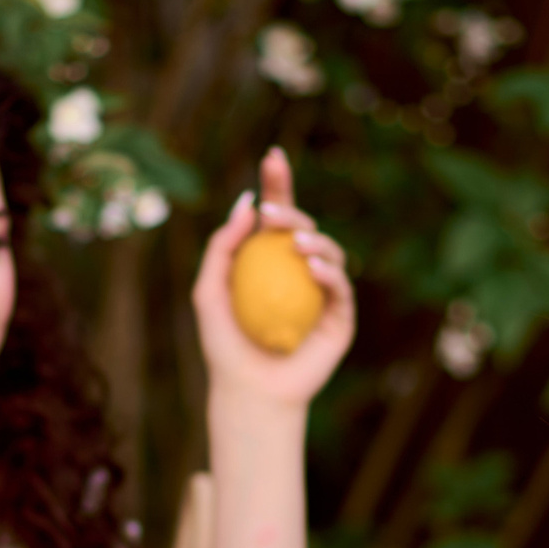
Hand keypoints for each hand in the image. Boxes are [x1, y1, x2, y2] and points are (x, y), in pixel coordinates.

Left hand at [190, 147, 354, 413]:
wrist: (249, 391)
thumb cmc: (224, 346)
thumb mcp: (209, 291)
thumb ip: (222, 245)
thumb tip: (248, 202)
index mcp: (269, 261)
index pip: (276, 216)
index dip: (277, 184)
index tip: (271, 156)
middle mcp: (298, 272)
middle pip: (303, 225)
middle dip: (290, 208)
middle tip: (273, 212)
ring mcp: (322, 293)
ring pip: (328, 250)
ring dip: (315, 240)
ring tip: (296, 245)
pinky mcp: (339, 317)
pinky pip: (339, 286)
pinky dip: (329, 272)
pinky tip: (312, 267)